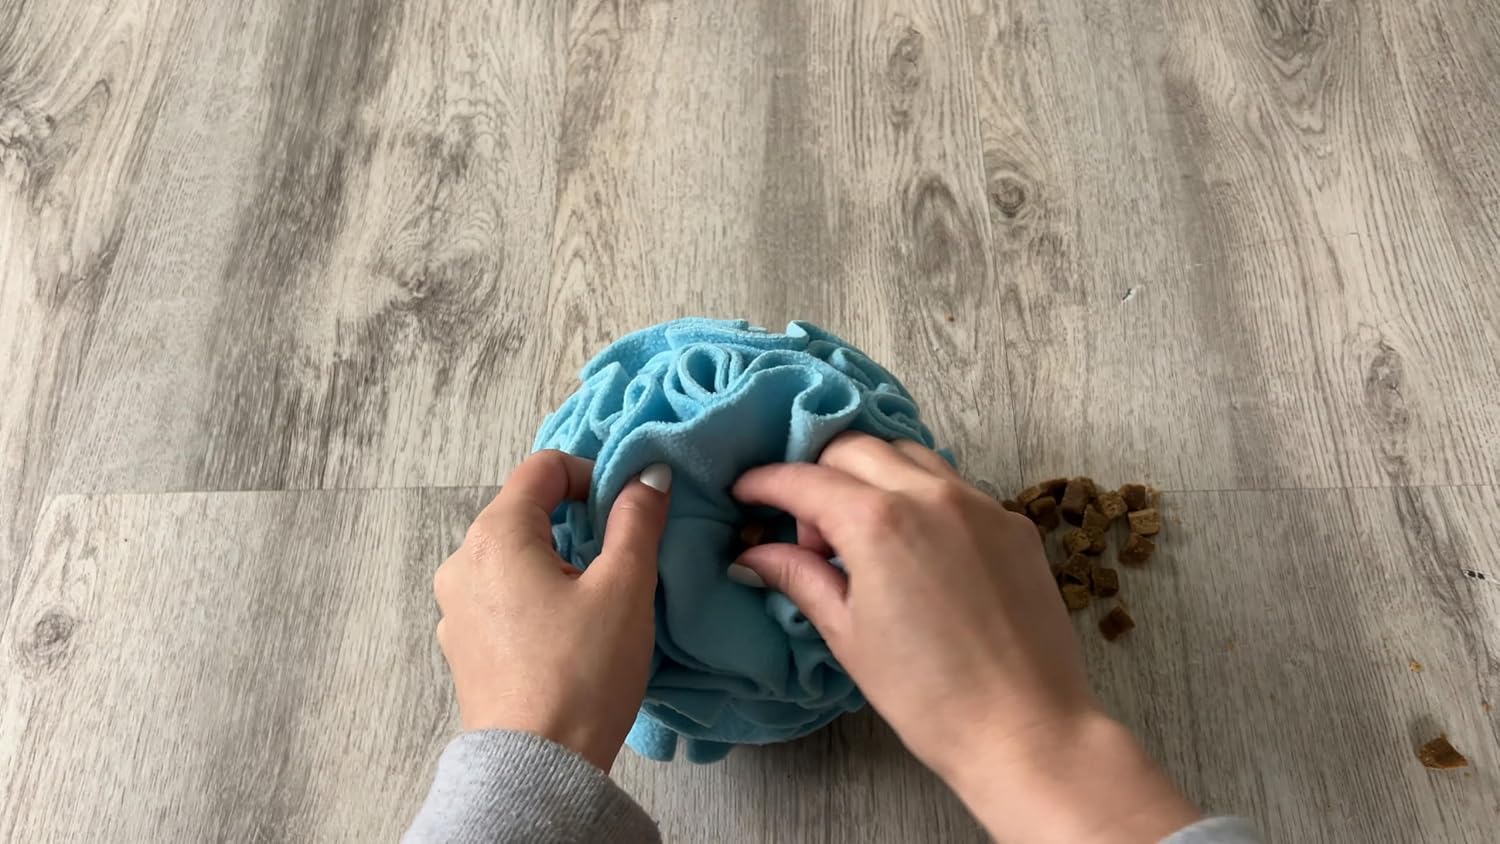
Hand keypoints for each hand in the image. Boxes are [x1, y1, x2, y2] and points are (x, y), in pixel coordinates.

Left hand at [433, 450, 671, 770]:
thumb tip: (647, 474)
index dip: (591, 475)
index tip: (626, 508)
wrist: (536, 767)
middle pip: (524, 511)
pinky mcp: (462, 646)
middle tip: (621, 557)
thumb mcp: (625, 588)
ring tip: (599, 601)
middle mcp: (462, 562)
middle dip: (577, 522)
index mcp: (495, 535)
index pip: (542, 468)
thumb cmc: (581, 673)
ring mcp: (454, 607)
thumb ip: (637, 520)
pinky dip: (536, 597)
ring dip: (558, 561)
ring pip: (514, 557)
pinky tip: (569, 633)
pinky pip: (502, 597)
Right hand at [731, 433, 1199, 842]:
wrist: (1025, 729)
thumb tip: (754, 554)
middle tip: (808, 531)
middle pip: (854, 448)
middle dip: (818, 474)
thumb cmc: (927, 696)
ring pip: (909, 454)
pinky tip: (914, 546)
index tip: (745, 493)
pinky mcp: (1014, 522)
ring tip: (862, 534)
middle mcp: (930, 494)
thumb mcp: (849, 635)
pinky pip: (954, 484)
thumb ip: (801, 578)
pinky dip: (920, 495)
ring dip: (871, 475)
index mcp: (878, 522)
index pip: (804, 480)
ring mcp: (980, 503)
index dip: (765, 483)